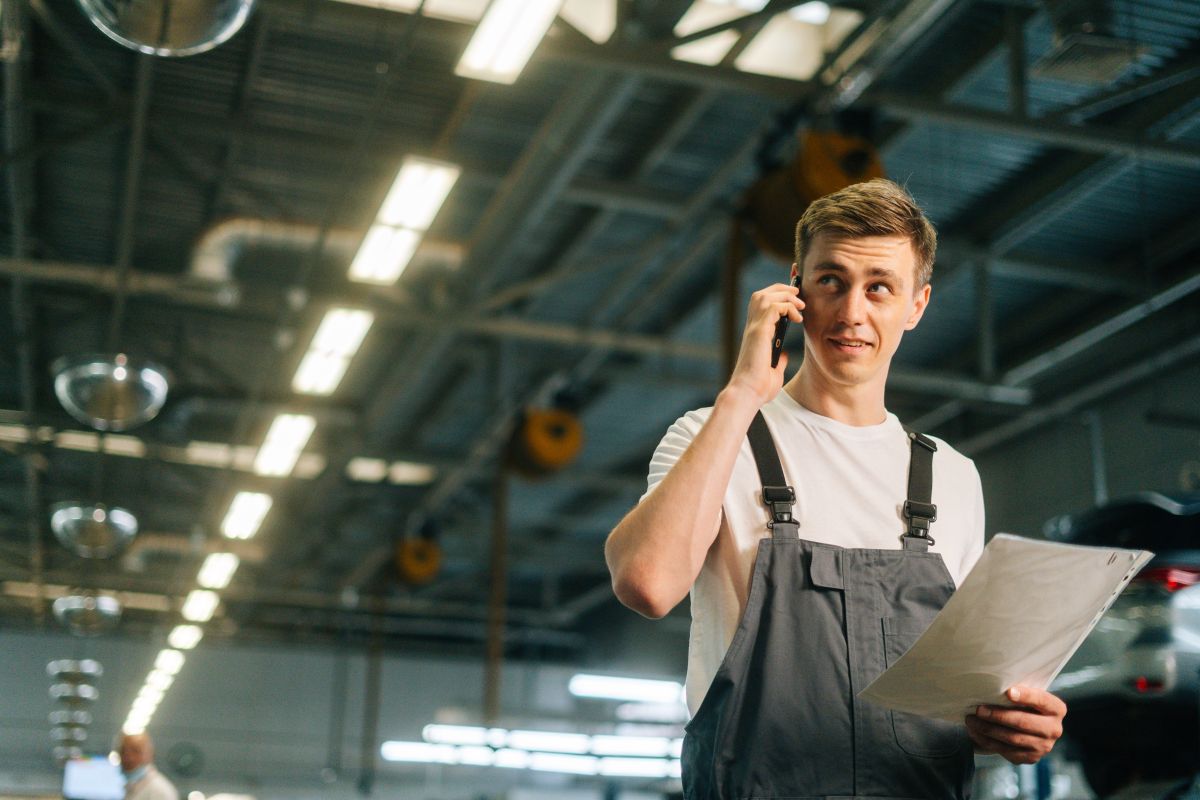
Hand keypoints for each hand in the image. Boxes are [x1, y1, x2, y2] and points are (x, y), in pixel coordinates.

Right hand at [726, 283, 803, 404]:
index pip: (762, 305)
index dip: (777, 297)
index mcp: (755, 335)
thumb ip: (778, 359)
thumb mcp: (774, 370)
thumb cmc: (759, 387)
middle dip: (781, 289)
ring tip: (800, 304)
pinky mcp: (759, 332)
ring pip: (766, 296)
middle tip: (798, 294)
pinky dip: (787, 307)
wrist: (749, 393)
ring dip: (785, 296)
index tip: (795, 300)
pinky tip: (797, 318)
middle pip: (761, 295)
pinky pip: (773, 307)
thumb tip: (783, 354)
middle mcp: (752, 328)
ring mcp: (754, 328)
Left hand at [965, 686, 1065, 764]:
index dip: (1026, 696)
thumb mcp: (1025, 693)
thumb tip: (993, 684)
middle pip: (1023, 722)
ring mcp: (1044, 746)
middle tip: (978, 710)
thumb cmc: (1021, 703)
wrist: (1025, 725)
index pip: (1041, 700)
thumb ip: (1016, 690)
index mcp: (1056, 709)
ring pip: (1012, 738)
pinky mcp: (1031, 758)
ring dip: (988, 729)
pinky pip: (1006, 751)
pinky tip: (975, 732)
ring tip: (971, 720)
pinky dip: (987, 741)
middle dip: (998, 716)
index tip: (1008, 692)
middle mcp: (1054, 729)